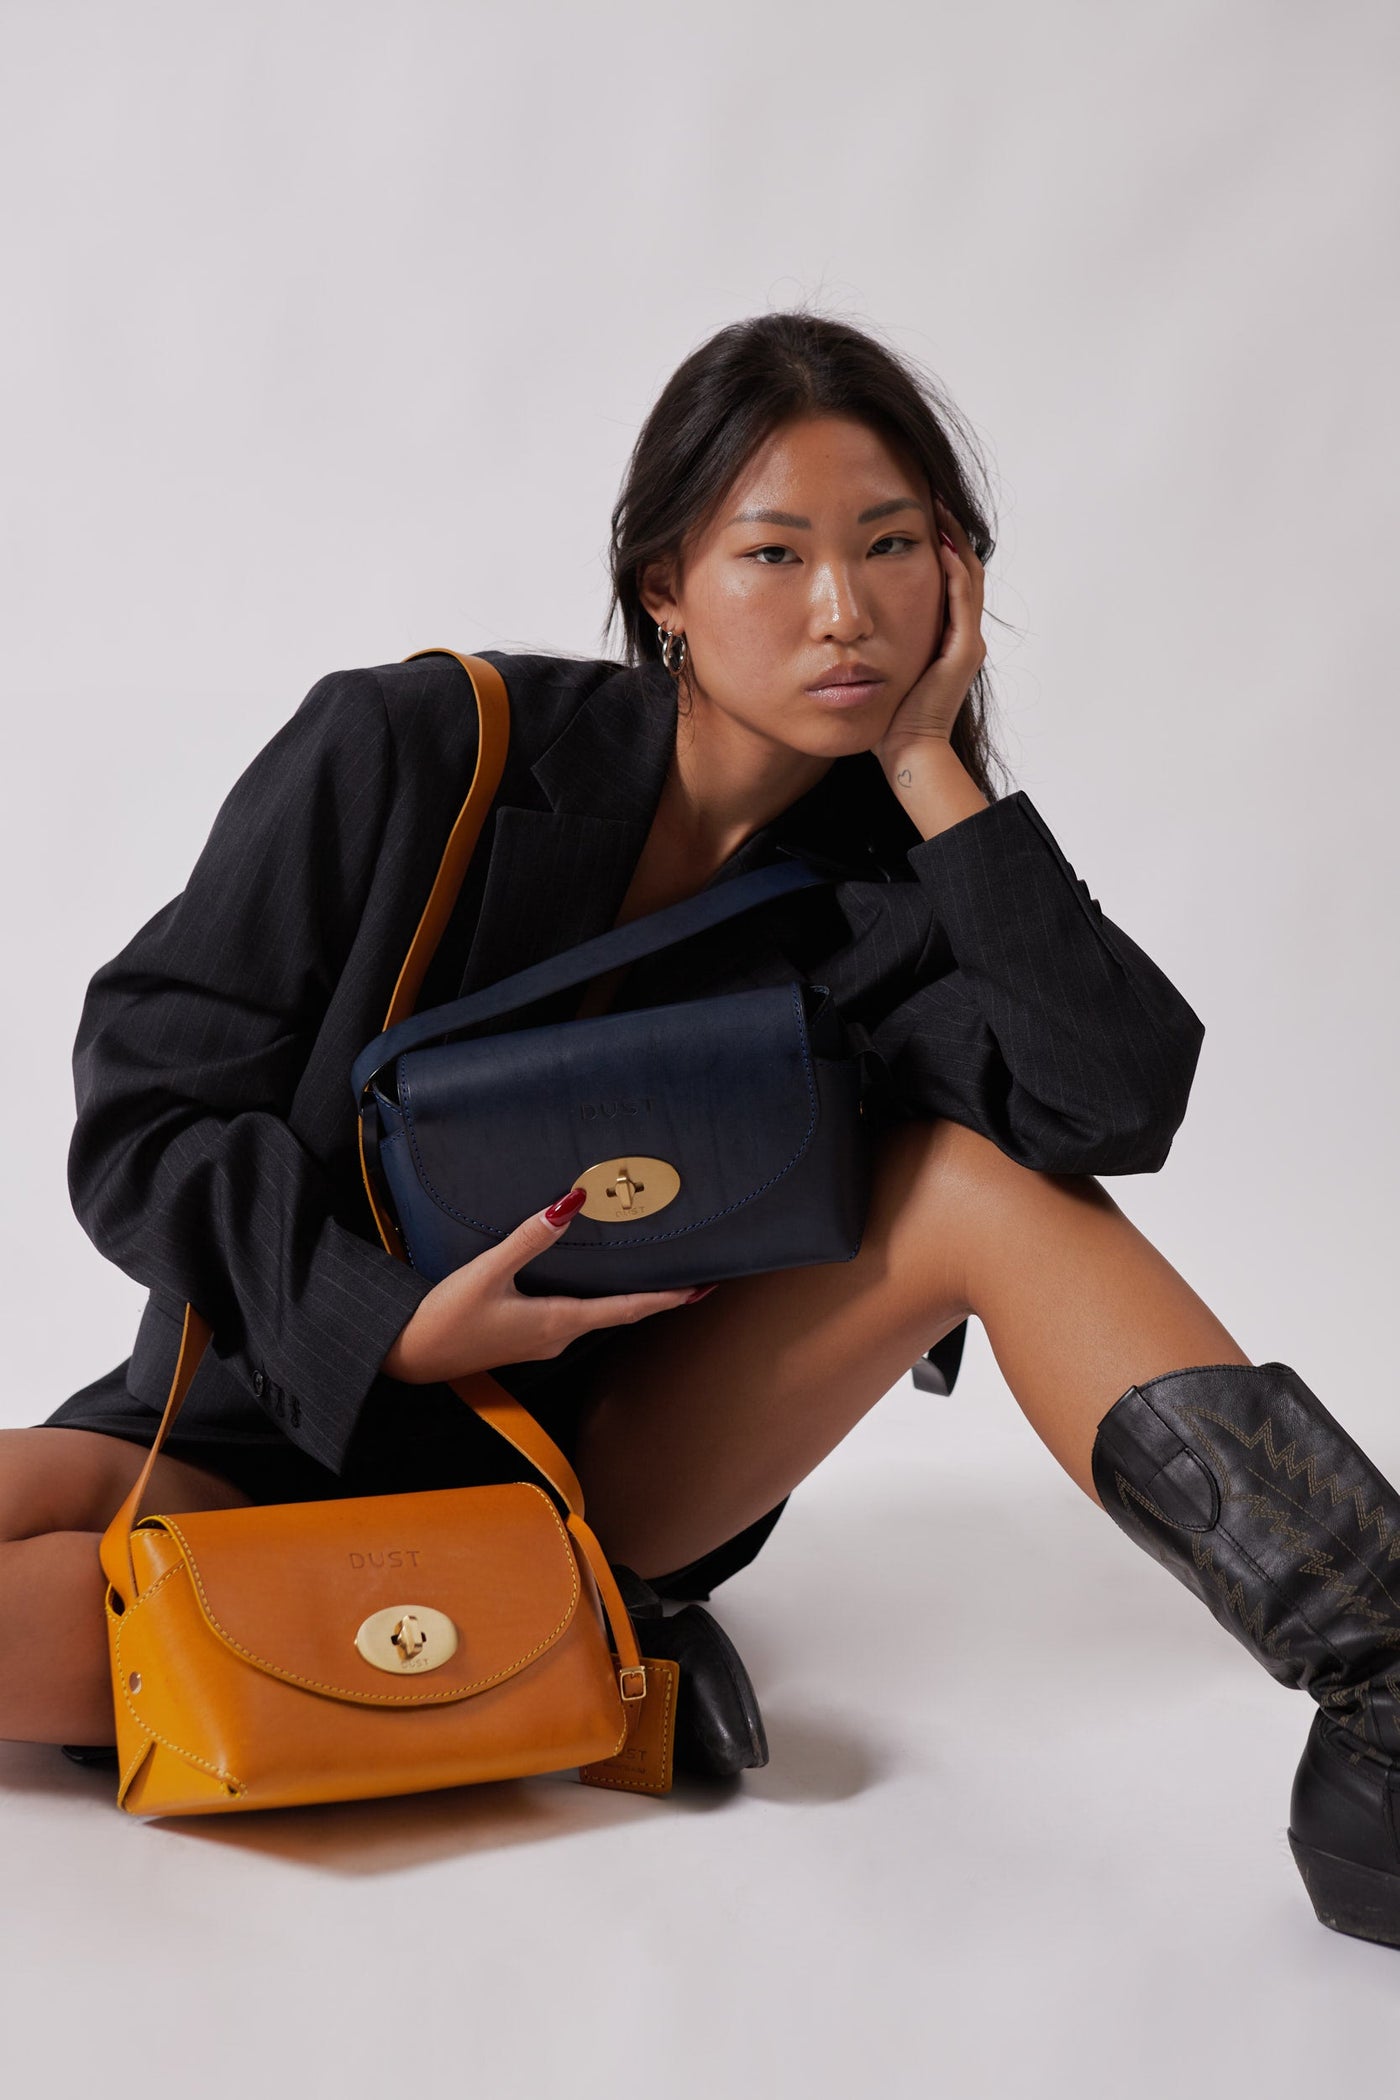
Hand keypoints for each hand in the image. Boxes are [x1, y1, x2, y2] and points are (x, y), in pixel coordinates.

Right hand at [380, 1189, 710, 1384]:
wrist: (409, 1357)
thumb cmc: (446, 1318)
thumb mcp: (488, 1272)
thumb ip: (529, 1238)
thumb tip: (570, 1204)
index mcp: (558, 1321)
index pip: (626, 1309)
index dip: (666, 1299)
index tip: (700, 1290)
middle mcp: (558, 1336)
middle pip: (617, 1313)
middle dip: (653, 1297)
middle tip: (687, 1279)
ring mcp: (541, 1341)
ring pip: (594, 1315)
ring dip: (623, 1299)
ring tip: (648, 1274)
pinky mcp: (524, 1339)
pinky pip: (570, 1317)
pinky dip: (593, 1301)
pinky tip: (587, 1284)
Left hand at [874, 499, 987, 760]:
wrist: (907, 752)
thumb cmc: (886, 718)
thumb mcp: (878, 668)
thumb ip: (871, 642)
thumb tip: (841, 620)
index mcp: (945, 637)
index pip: (947, 578)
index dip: (936, 544)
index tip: (915, 514)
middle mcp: (962, 635)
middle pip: (962, 568)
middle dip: (948, 532)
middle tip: (931, 497)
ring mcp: (967, 642)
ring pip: (967, 577)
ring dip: (953, 541)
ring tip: (937, 509)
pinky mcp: (964, 651)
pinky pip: (961, 599)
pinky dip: (952, 570)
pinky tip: (936, 546)